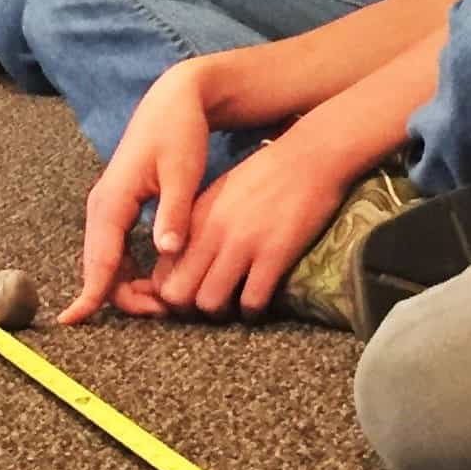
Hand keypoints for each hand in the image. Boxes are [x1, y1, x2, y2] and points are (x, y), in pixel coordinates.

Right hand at [56, 64, 212, 324]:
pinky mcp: (118, 208)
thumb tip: (167, 251)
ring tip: (165, 301)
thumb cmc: (179, 133)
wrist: (173, 102)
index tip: (72, 321)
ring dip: (127, 286)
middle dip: (123, 297)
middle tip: (165, 310)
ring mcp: (107, 208)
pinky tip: (155, 280)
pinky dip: (130, 270)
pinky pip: (115, 249)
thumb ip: (174, 213)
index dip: (88, 294)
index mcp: (113, 201)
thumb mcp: (183, 172)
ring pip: (107, 261)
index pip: (99, 259)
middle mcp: (102, 207)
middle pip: (100, 267)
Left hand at [146, 136, 349, 318]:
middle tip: (208, 307)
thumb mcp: (219, 194)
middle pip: (177, 294)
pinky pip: (252, 301)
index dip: (169, 294)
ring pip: (210, 303)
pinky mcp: (274, 254)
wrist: (309, 156)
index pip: (162, 272)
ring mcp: (242, 244)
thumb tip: (183, 257)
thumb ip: (198, 225)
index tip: (187, 297)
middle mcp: (211, 232)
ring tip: (234, 305)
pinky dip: (253, 311)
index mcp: (195, 218)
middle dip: (189, 310)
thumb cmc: (265, 173)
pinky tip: (259, 303)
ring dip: (221, 313)